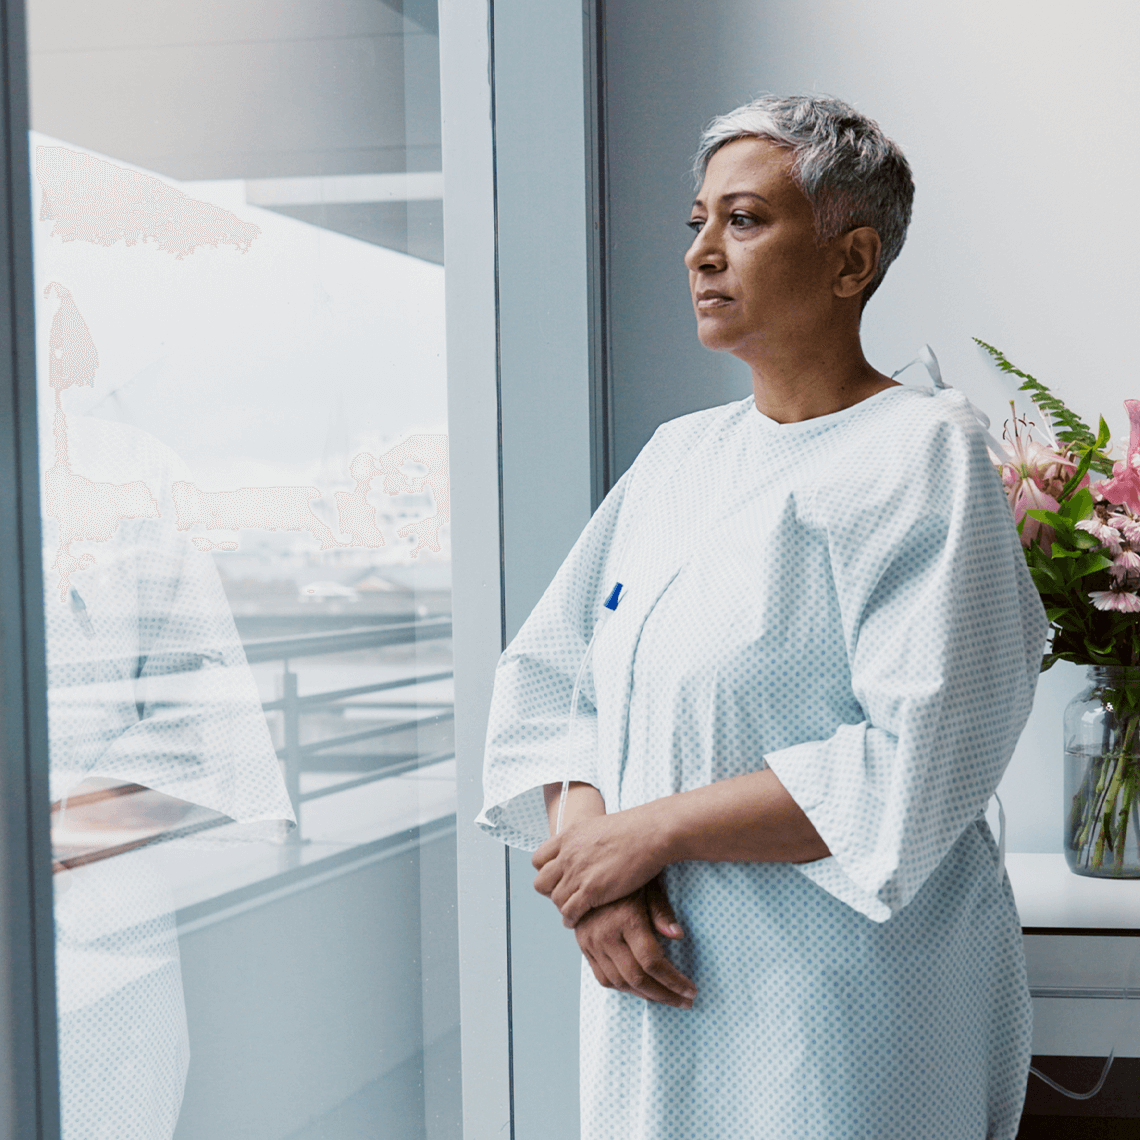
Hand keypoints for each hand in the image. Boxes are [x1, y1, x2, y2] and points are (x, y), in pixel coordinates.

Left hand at [532, 807, 666, 926]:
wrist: (650, 832)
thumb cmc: (634, 829)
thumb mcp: (598, 827)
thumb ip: (585, 840)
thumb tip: (587, 848)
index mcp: (568, 836)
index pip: (538, 860)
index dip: (546, 872)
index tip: (558, 878)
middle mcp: (567, 854)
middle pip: (541, 882)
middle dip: (551, 891)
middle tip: (565, 896)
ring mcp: (577, 872)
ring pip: (556, 899)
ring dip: (563, 907)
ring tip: (572, 912)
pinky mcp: (591, 890)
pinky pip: (569, 911)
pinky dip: (570, 919)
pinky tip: (577, 921)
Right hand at [575, 875, 695, 1008]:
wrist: (589, 869)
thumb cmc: (629, 873)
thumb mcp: (649, 884)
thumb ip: (662, 911)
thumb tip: (678, 936)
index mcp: (625, 919)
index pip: (652, 962)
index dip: (674, 981)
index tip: (691, 991)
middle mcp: (605, 934)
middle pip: (636, 978)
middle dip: (664, 995)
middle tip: (685, 1002)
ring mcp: (591, 942)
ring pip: (619, 983)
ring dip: (645, 996)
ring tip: (667, 998)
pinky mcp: (583, 946)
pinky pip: (603, 978)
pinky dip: (623, 988)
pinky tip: (642, 988)